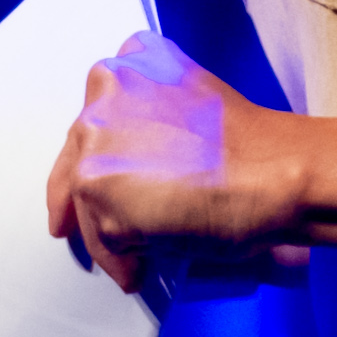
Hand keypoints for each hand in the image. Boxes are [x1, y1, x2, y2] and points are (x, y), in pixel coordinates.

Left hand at [47, 36, 314, 300]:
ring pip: (84, 198)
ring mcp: (95, 145)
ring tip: (128, 259)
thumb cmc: (251, 143)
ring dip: (104, 231)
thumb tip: (142, 153)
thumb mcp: (194, 92)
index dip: (99, 148)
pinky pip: (101, 239)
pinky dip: (118, 260)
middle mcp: (102, 97)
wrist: (271, 172)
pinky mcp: (98, 193)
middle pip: (77, 155)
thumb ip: (154, 106)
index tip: (97, 167)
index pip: (97, 113)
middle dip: (78, 192)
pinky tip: (138, 272)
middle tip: (66, 222)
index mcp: (128, 65)